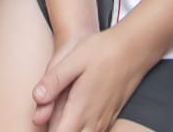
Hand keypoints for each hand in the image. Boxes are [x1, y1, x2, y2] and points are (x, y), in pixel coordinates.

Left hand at [35, 29, 153, 131]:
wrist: (136, 48)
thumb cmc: (104, 50)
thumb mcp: (74, 59)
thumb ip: (54, 80)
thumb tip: (36, 97)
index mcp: (80, 108)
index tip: (41, 121)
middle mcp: (94, 120)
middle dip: (57, 131)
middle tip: (48, 117)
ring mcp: (105, 120)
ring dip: (69, 130)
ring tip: (60, 118)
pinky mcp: (112, 116)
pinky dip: (82, 129)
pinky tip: (76, 117)